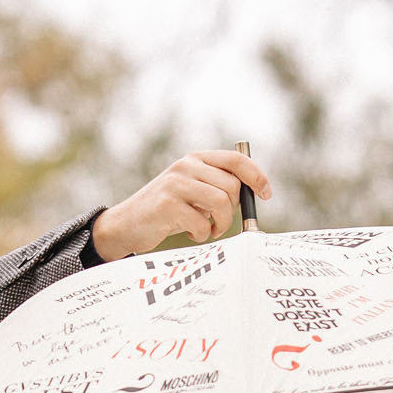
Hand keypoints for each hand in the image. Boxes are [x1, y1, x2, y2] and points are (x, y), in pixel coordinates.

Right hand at [91, 149, 272, 260]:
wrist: (126, 224)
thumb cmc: (165, 211)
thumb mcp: (191, 190)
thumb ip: (216, 185)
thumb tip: (254, 192)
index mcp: (196, 158)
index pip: (236, 160)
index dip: (256, 176)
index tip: (266, 194)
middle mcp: (186, 165)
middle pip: (232, 186)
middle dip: (233, 211)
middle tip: (220, 223)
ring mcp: (176, 183)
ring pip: (221, 203)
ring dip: (221, 224)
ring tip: (209, 230)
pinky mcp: (168, 204)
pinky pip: (202, 222)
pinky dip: (202, 234)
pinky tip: (189, 233)